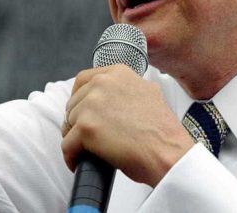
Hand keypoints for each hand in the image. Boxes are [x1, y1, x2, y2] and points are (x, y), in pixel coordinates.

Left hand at [61, 64, 194, 186]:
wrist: (169, 153)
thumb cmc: (162, 132)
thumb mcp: (149, 93)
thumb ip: (126, 88)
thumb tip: (112, 94)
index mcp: (117, 73)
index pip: (83, 80)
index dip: (81, 99)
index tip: (84, 113)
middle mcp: (102, 83)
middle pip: (74, 103)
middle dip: (78, 121)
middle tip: (88, 138)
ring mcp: (92, 105)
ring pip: (69, 123)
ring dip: (76, 139)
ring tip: (88, 151)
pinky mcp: (86, 128)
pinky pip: (67, 145)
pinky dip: (72, 157)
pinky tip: (81, 163)